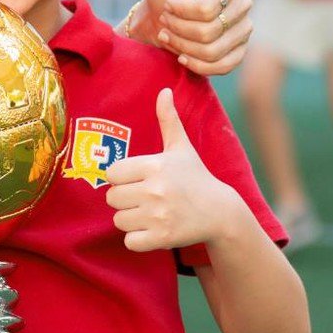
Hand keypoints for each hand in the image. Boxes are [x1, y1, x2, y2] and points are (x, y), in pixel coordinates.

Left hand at [103, 88, 248, 252]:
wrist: (220, 212)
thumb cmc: (195, 177)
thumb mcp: (182, 148)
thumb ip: (169, 120)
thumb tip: (164, 91)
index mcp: (156, 165)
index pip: (112, 173)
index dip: (121, 178)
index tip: (136, 180)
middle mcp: (156, 189)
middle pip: (112, 198)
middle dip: (125, 200)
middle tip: (144, 199)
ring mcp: (159, 215)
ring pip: (119, 220)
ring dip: (130, 220)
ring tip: (150, 214)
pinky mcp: (162, 237)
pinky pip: (130, 241)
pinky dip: (138, 239)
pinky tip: (153, 230)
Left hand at [128, 0, 254, 75]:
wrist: (157, 20)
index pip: (207, 8)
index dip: (180, 11)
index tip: (167, 3)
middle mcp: (244, 6)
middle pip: (209, 32)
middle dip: (178, 30)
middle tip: (166, 21)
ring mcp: (244, 31)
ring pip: (212, 51)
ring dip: (183, 46)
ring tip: (171, 35)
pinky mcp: (238, 53)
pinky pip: (222, 67)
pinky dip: (197, 65)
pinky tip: (182, 55)